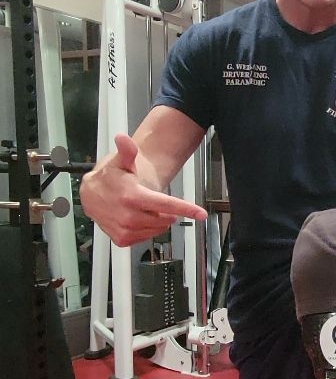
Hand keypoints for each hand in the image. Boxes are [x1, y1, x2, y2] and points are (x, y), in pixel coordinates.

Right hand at [80, 133, 206, 247]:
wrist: (90, 194)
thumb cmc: (109, 178)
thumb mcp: (120, 162)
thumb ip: (127, 151)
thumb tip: (123, 138)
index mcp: (132, 196)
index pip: (166, 204)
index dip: (186, 209)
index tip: (201, 214)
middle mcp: (128, 215)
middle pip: (165, 218)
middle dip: (167, 211)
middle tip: (156, 201)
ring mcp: (124, 229)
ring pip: (157, 229)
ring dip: (158, 221)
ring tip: (145, 208)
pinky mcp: (121, 239)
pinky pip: (145, 237)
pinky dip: (147, 230)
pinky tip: (139, 219)